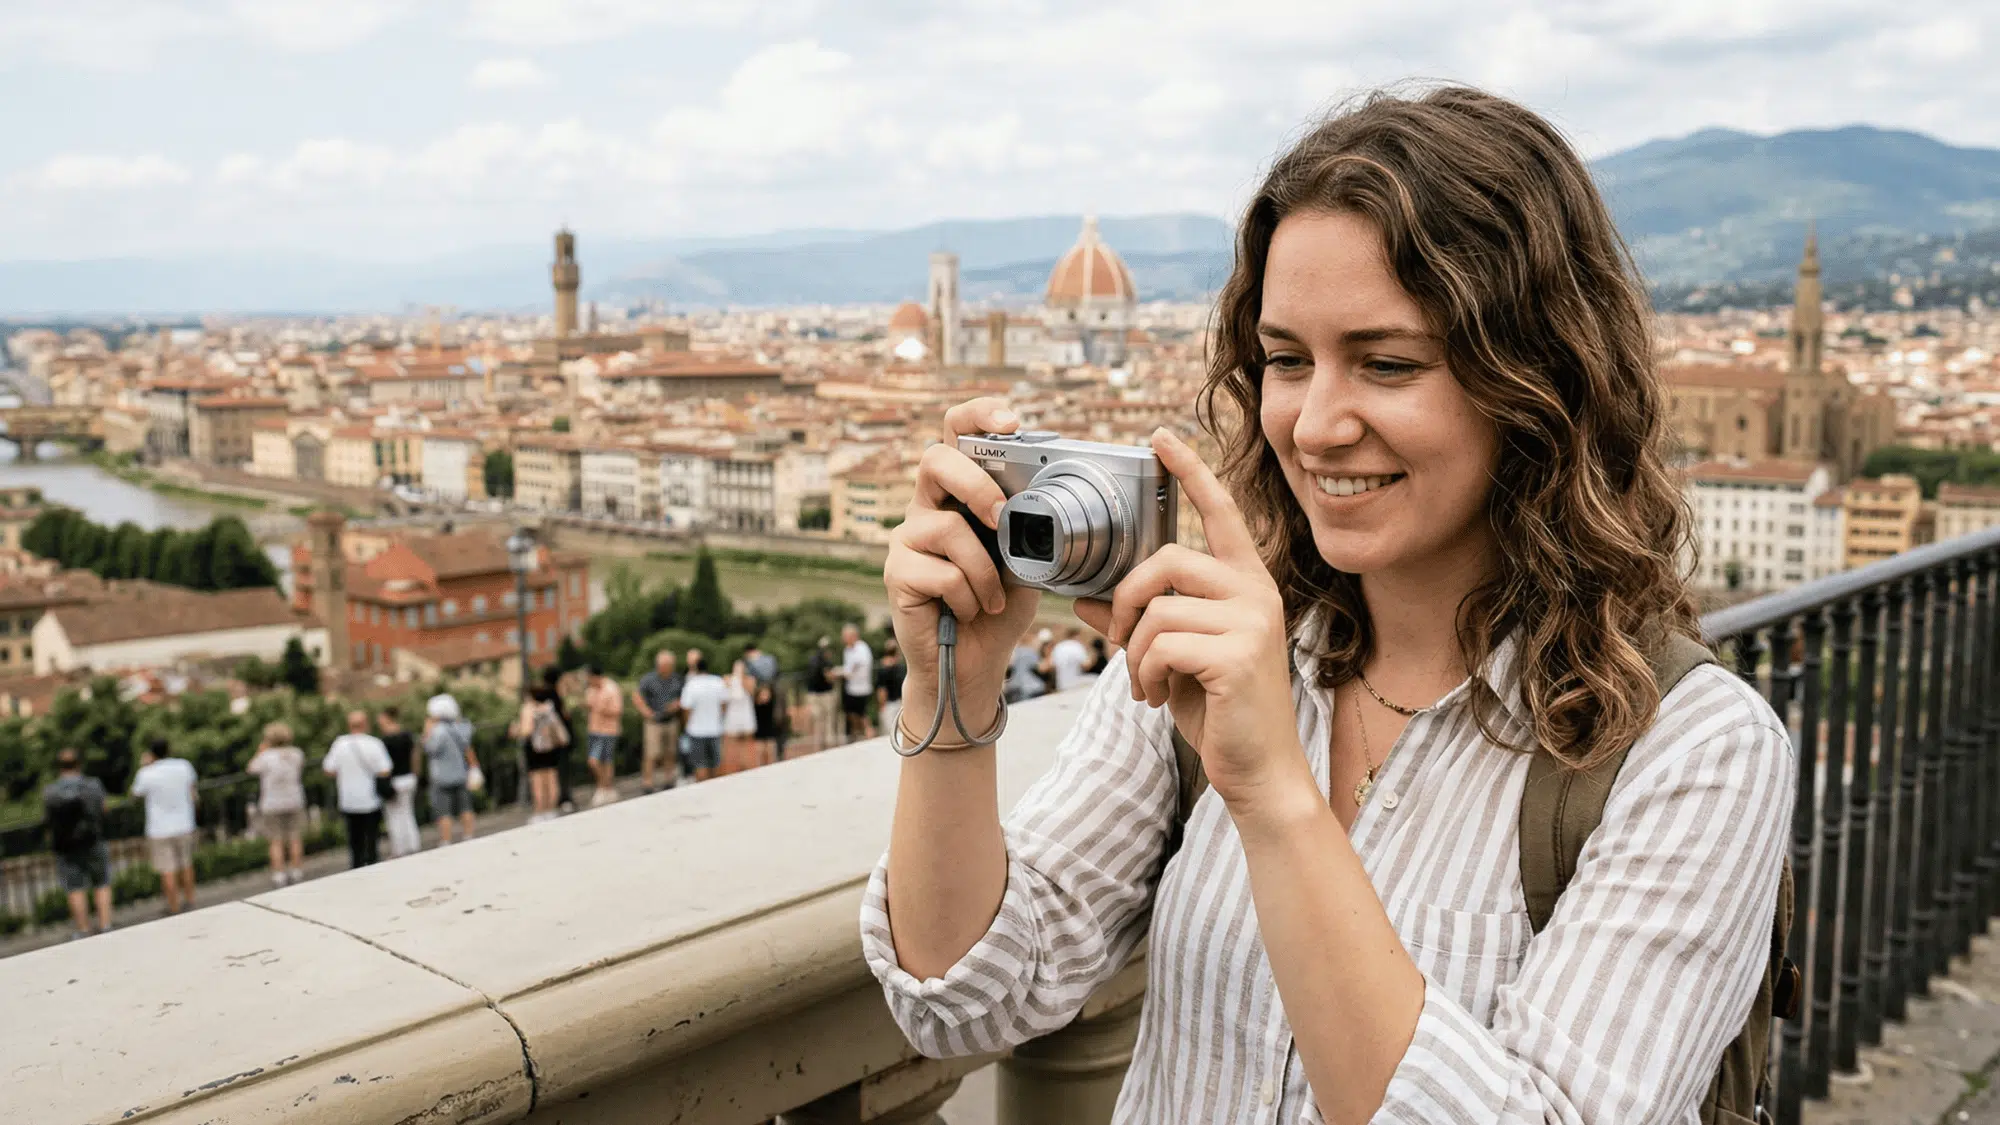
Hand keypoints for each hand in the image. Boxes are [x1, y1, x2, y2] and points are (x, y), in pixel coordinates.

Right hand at [884, 397, 1041, 725]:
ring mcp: (907, 538)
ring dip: (984, 571)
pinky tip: (969, 612)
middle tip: (1001, 517)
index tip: (1011, 421)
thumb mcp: (1027, 560)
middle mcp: (927, 507)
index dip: (978, 416)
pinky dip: (969, 597)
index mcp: (959, 494)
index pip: (956, 435)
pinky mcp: (896, 572)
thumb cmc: (999, 608)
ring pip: (947, 528)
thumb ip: (1029, 527)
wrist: (975, 664)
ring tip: (991, 600)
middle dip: (975, 483)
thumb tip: (1051, 501)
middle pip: (934, 459)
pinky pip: (942, 573)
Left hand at [1074, 429, 1305, 810]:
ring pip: (1156, 607)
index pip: (1219, 512)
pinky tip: (1157, 698)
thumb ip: (1139, 622)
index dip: (1189, 472)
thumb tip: (1081, 600)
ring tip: (1144, 683)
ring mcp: (1251, 621)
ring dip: (1132, 651)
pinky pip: (1160, 644)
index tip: (1159, 438)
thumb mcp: (1174, 658)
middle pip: (1166, 560)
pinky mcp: (1238, 654)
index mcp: (1245, 584)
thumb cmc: (1220, 710)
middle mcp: (1256, 592)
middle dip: (1125, 599)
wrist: (1259, 770)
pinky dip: (1143, 674)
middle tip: (1119, 642)